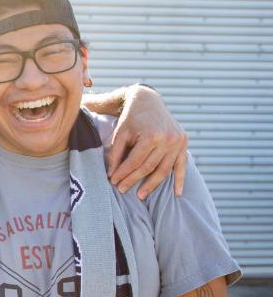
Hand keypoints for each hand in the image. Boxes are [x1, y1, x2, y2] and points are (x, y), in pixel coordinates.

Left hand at [107, 85, 187, 199]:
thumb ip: (115, 154)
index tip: (113, 182)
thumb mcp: (120, 133)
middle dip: (134, 180)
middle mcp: (167, 139)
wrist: (148, 100)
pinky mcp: (183, 143)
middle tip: (122, 190)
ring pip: (164, 170)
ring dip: (153, 185)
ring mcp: (177, 142)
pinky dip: (180, 180)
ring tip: (141, 195)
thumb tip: (112, 175)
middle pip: (149, 167)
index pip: (134, 162)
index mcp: (151, 136)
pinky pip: (182, 165)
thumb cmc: (130, 118)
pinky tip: (177, 194)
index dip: (123, 173)